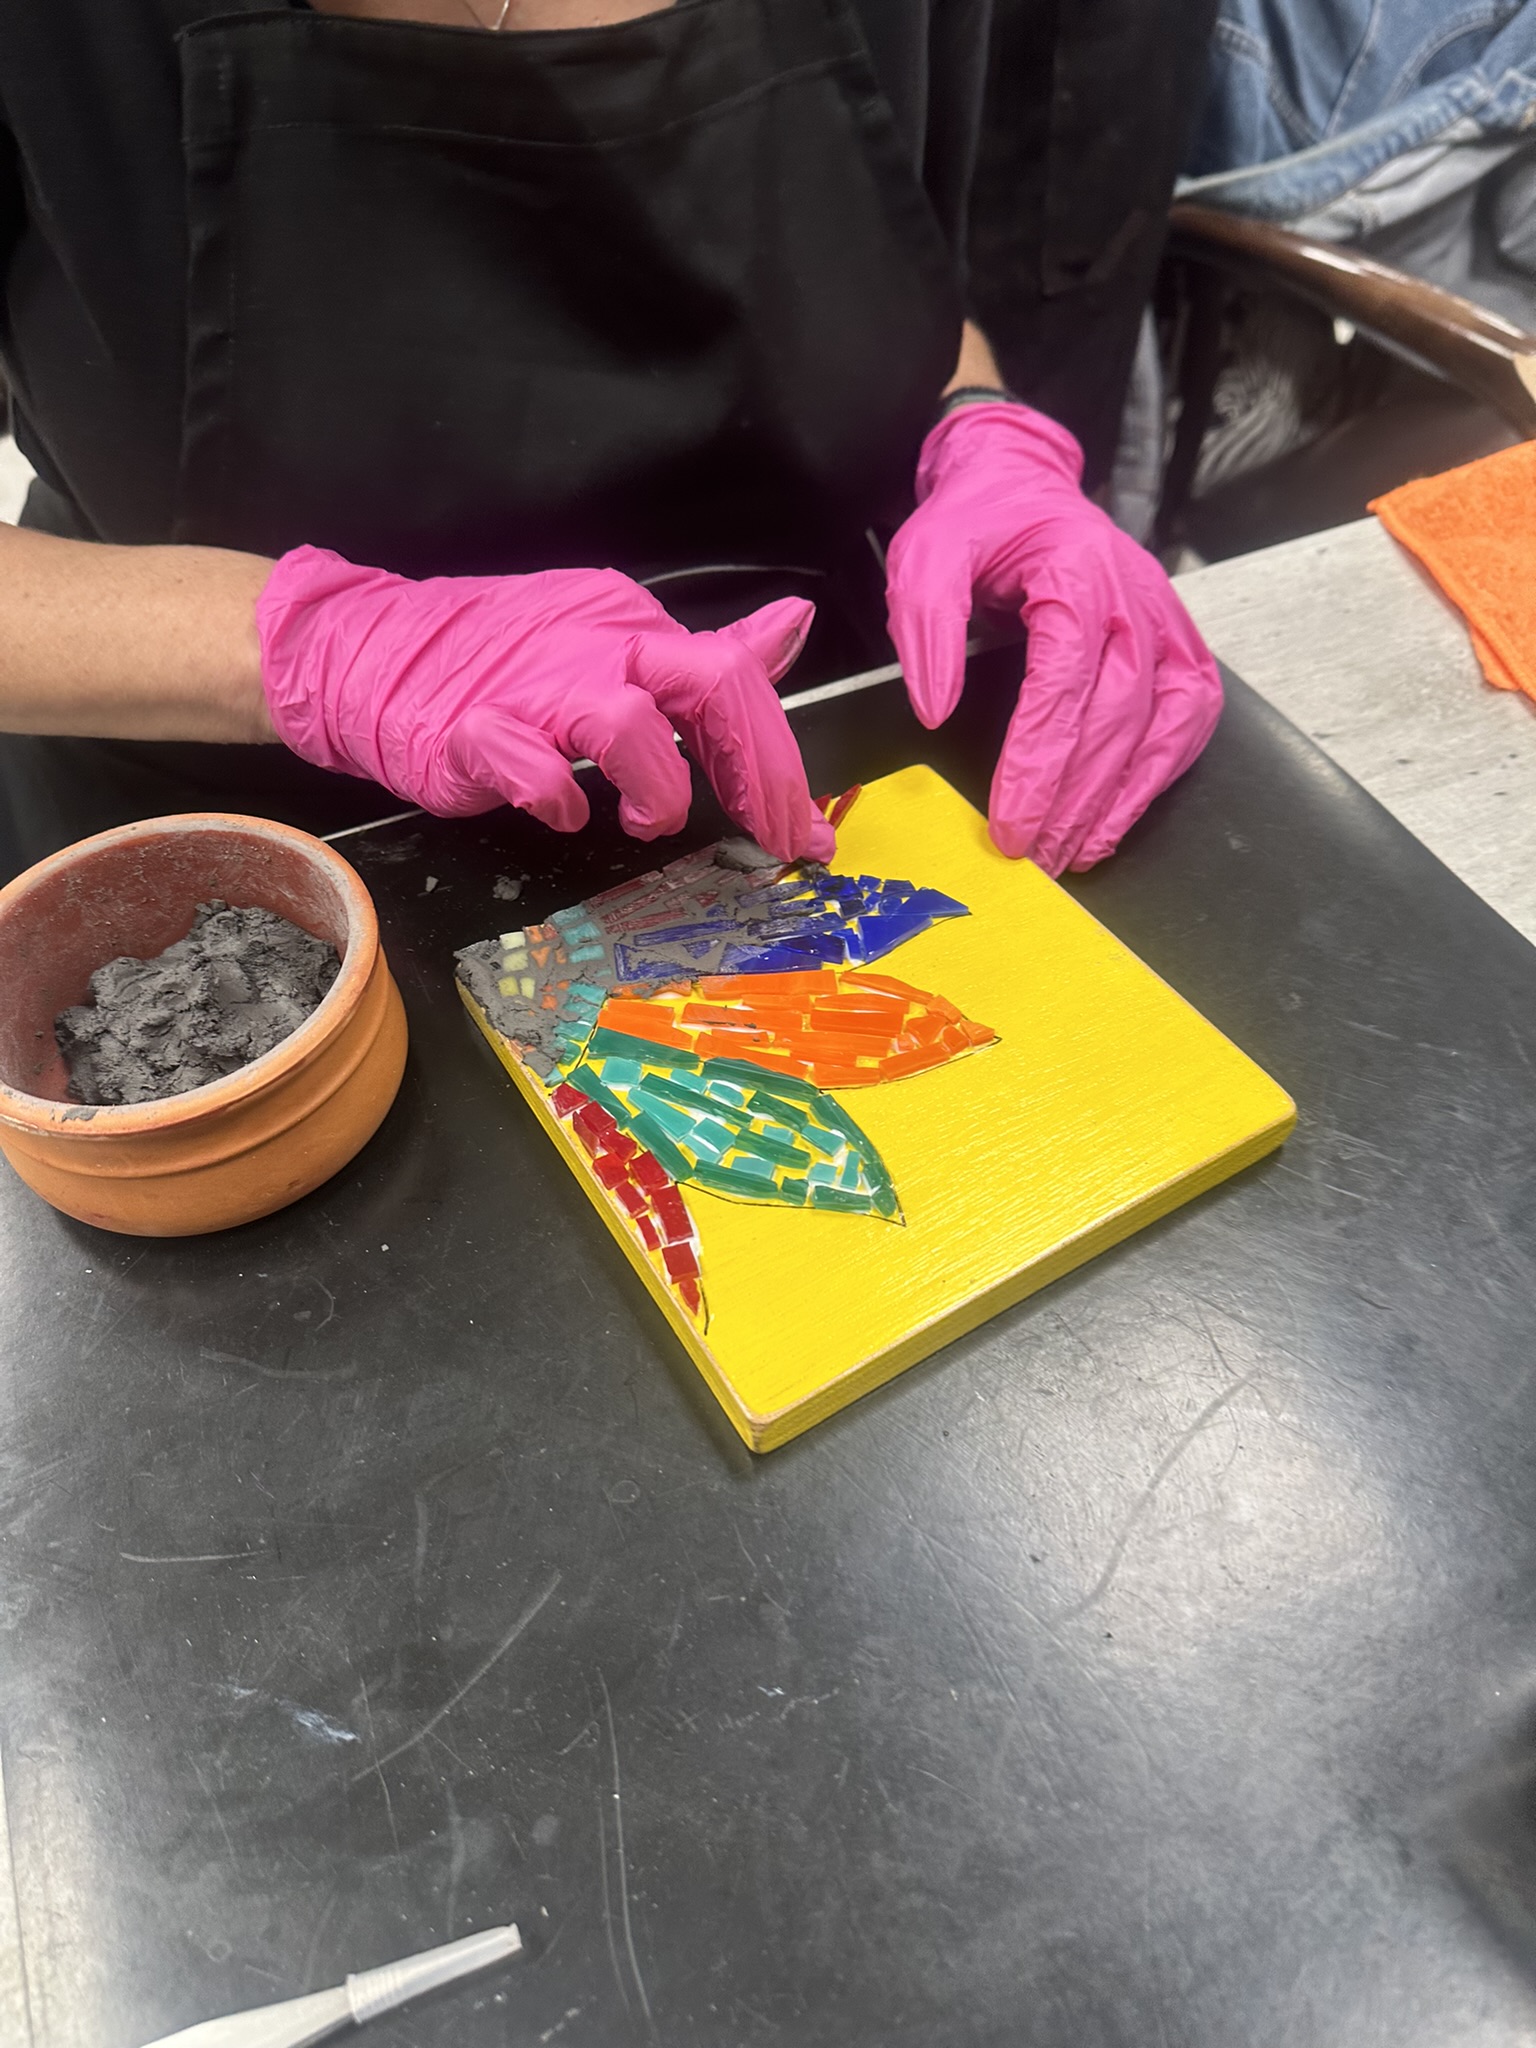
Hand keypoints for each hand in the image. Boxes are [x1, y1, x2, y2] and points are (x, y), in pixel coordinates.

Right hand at [256, 549, 834, 863]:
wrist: (372, 654)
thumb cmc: (500, 663)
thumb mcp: (613, 649)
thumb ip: (700, 656)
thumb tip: (793, 626)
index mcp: (634, 627)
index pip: (736, 679)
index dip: (781, 760)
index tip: (803, 827)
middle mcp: (596, 643)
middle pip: (711, 683)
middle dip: (759, 775)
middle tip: (769, 839)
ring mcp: (533, 684)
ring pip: (627, 721)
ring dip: (658, 788)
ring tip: (644, 823)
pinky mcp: (471, 727)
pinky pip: (527, 764)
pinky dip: (556, 799)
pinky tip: (564, 814)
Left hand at [885, 402, 1221, 874]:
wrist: (1024, 486)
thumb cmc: (978, 524)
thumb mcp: (926, 557)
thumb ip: (926, 630)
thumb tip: (936, 712)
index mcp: (1077, 572)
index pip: (1065, 682)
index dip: (1040, 761)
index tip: (1011, 821)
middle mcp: (1134, 598)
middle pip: (1118, 716)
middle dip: (1076, 797)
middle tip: (1037, 856)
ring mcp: (1165, 622)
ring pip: (1164, 725)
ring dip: (1124, 798)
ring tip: (1078, 853)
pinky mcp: (1179, 645)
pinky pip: (1188, 719)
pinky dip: (1160, 775)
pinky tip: (1117, 817)